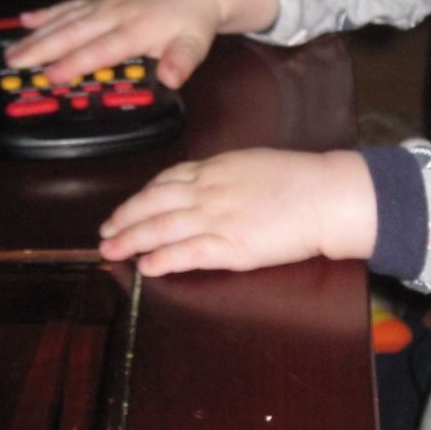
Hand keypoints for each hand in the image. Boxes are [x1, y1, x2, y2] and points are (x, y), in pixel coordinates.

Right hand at [4, 0, 277, 88]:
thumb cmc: (190, 20)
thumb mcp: (195, 44)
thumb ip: (182, 61)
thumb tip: (172, 78)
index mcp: (137, 29)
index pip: (101, 49)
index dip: (76, 63)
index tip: (52, 75)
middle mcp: (115, 14)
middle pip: (73, 32)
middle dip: (42, 48)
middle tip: (15, 63)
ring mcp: (104, 4)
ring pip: (64, 19)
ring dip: (37, 35)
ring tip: (11, 50)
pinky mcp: (99, 0)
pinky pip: (68, 6)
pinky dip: (46, 13)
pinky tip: (24, 20)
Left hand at [98, 148, 377, 276]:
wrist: (326, 195)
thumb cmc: (301, 179)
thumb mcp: (254, 163)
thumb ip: (225, 173)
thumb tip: (207, 181)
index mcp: (216, 168)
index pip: (166, 181)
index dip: (140, 196)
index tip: (126, 208)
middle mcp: (208, 190)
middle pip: (153, 203)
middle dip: (124, 218)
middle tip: (104, 232)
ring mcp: (217, 218)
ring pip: (160, 228)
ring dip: (131, 240)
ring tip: (112, 250)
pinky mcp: (230, 246)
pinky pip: (186, 253)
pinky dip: (162, 259)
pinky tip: (146, 266)